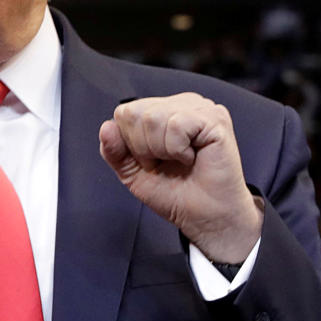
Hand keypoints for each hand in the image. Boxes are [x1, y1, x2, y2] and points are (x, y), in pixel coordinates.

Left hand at [99, 94, 261, 262]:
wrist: (205, 216)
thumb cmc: (177, 194)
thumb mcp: (133, 173)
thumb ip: (114, 151)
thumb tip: (106, 127)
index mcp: (163, 111)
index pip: (124, 112)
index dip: (130, 144)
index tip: (152, 161)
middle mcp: (181, 104)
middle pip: (134, 113)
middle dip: (143, 148)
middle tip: (167, 162)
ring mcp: (200, 108)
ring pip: (152, 117)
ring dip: (161, 150)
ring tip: (180, 160)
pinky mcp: (215, 119)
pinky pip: (176, 125)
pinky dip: (178, 149)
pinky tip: (192, 157)